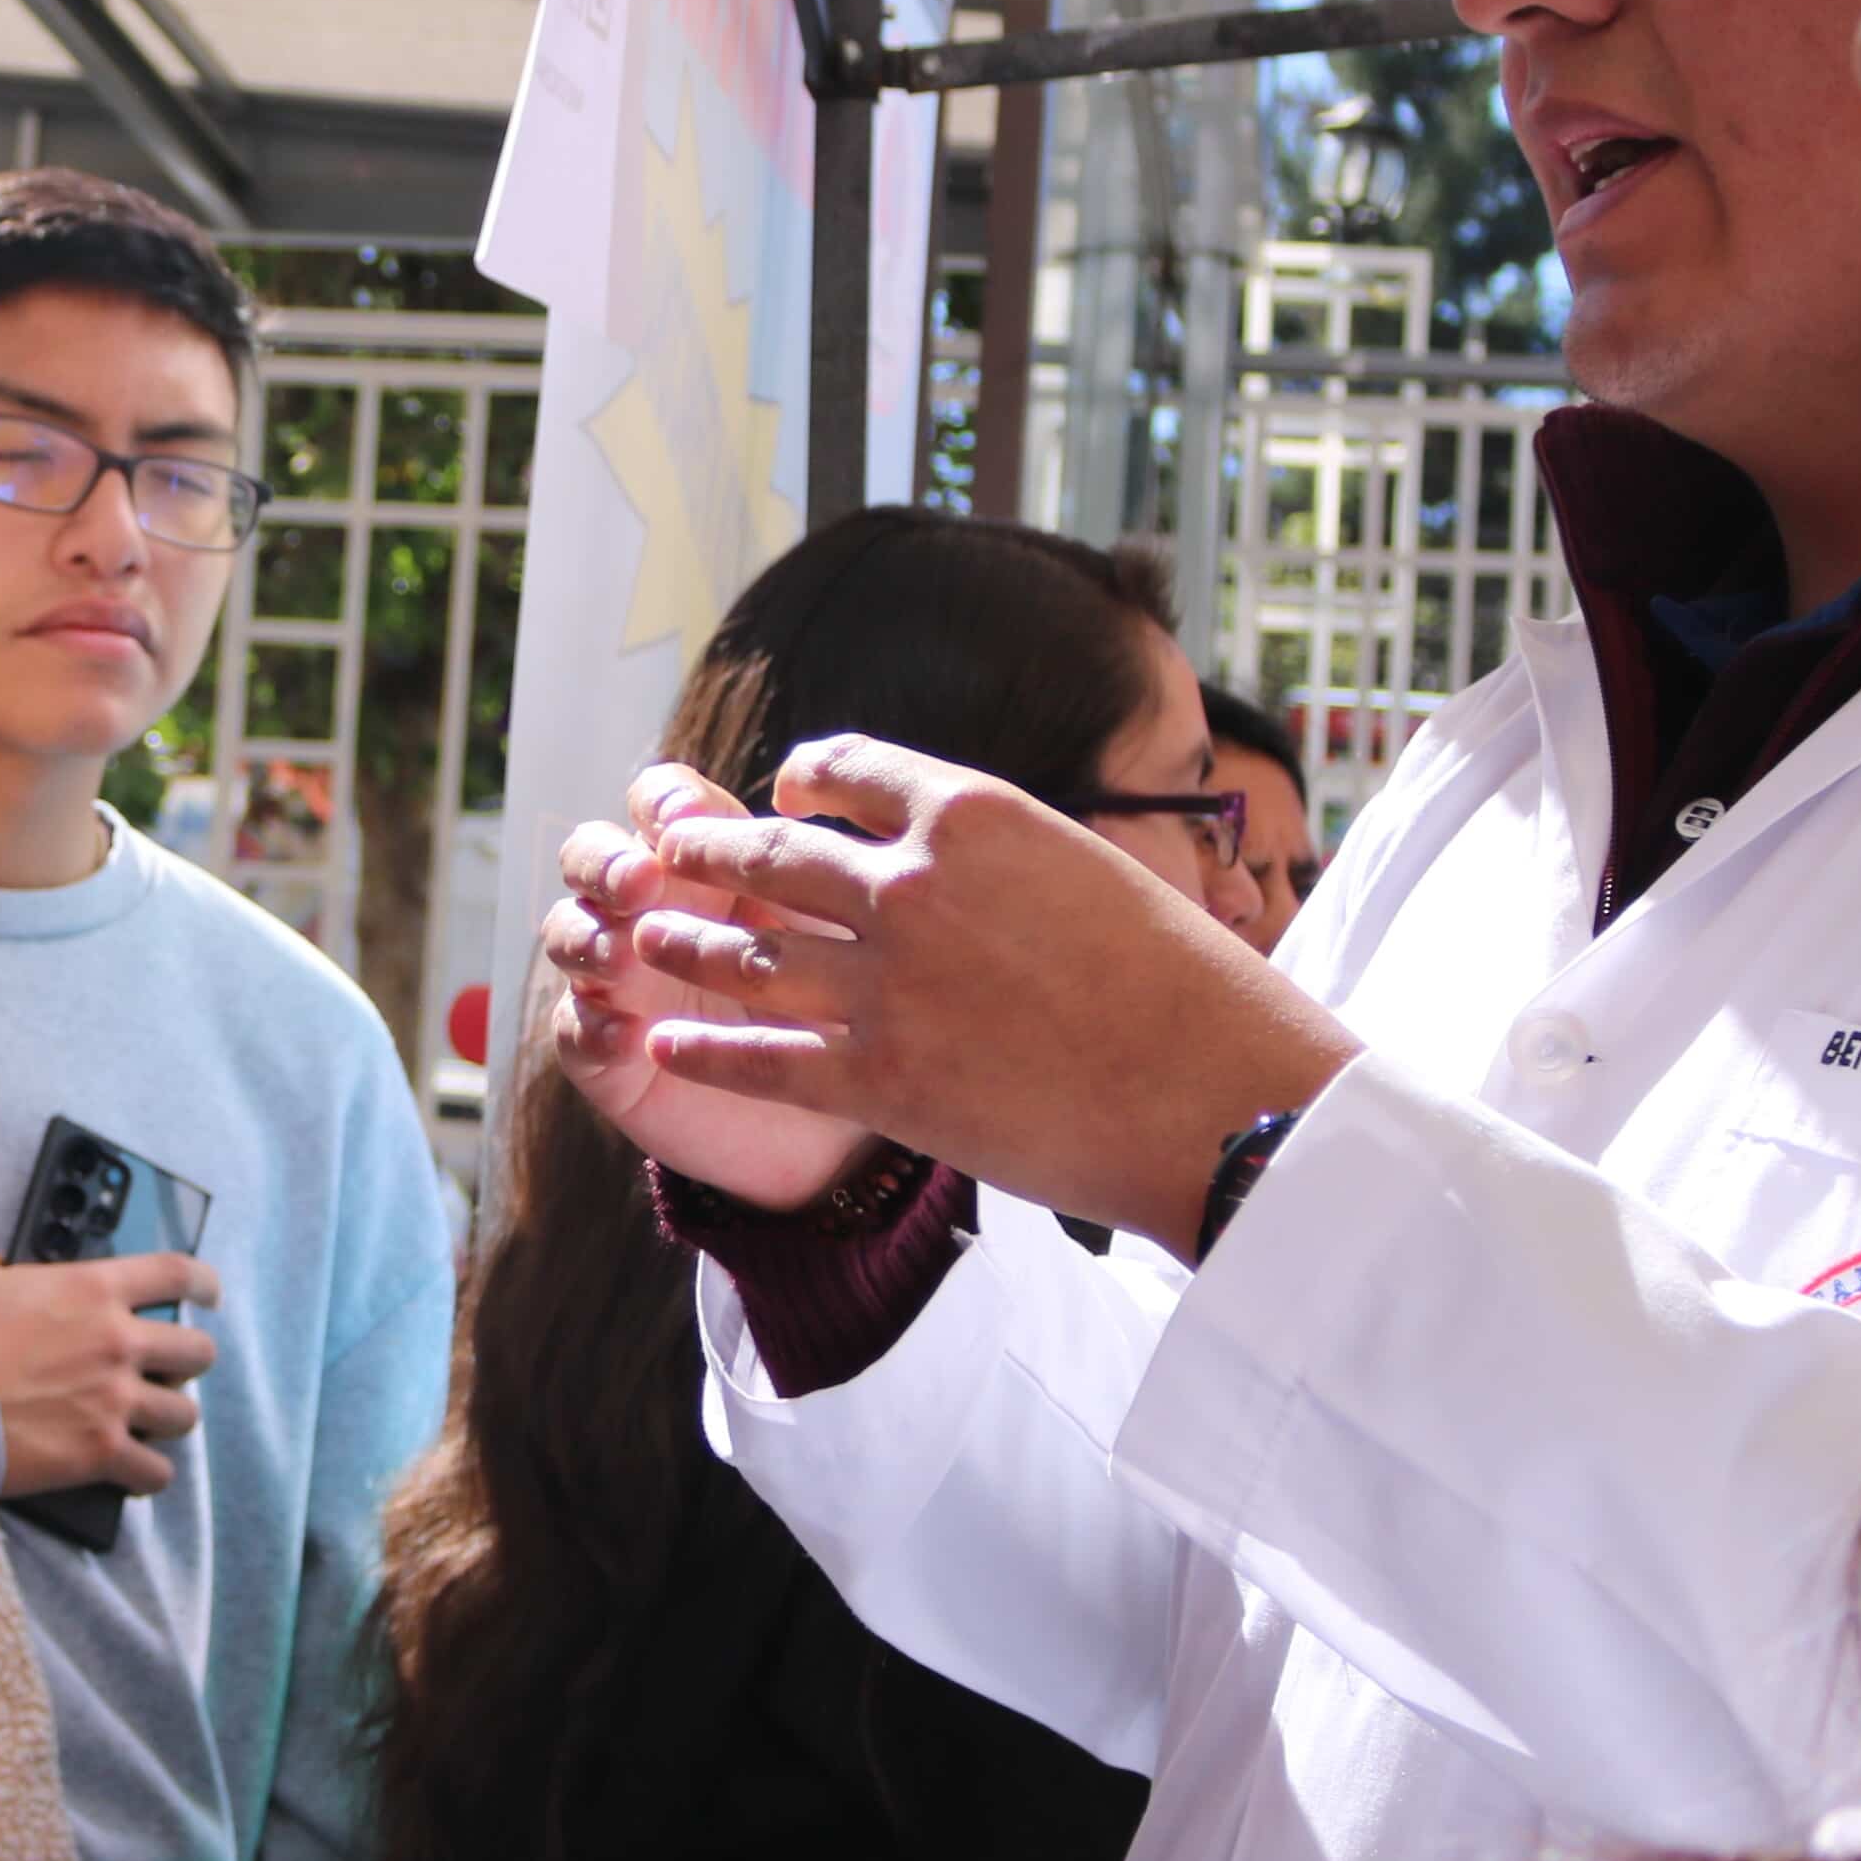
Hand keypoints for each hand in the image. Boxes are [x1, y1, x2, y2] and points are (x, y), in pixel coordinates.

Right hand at [0, 1249, 221, 1499]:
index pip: (176, 1273)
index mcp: (92, 1288)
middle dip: (187, 1362)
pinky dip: (148, 1474)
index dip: (203, 1282)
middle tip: (168, 1370)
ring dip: (168, 1419)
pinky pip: (156, 1472)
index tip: (209, 1294)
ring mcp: (115, 1399)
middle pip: (196, 1351)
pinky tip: (133, 1472)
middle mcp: (117, 1341)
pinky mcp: (101, 1452)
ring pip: (185, 1416)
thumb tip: (8, 1270)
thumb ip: (3, 1269)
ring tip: (148, 1424)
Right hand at [531, 771, 881, 1210]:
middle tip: (638, 885)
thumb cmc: (846, 1008)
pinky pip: (572, 1027)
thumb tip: (836, 830)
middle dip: (605, 861)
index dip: (661, 802)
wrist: (832, 1126)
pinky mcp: (604, 1049)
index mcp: (707, 864)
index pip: (662, 805)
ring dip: (586, 936)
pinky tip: (627, 1037)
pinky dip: (591, 1024)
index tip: (685, 820)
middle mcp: (649, 910)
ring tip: (620, 960)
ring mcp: (619, 979)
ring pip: (569, 932)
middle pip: (593, 854)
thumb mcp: (842, 941)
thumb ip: (824, 883)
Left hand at [579, 738, 1352, 1247]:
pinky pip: (758, 1056)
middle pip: (769, 854)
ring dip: (685, 944)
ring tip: (644, 941)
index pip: (838, 766)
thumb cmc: (1185, 984)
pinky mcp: (879, 1077)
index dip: (793, 782)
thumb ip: (1002, 857)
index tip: (778, 798)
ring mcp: (886, 982)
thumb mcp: (1086, 870)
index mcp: (970, 809)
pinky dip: (703, 1050)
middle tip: (664, 855)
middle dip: (707, 854)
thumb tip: (956, 857)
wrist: (1217, 1094)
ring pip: (745, 949)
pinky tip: (666, 1046)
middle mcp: (910, 881)